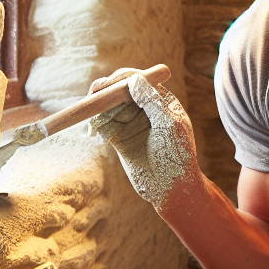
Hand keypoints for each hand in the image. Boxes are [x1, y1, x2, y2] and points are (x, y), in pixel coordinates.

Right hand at [87, 68, 197, 209]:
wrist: (171, 189)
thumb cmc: (178, 156)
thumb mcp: (168, 126)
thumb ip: (152, 102)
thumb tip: (134, 79)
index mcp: (161, 100)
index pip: (139, 80)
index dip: (121, 79)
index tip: (109, 85)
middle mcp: (145, 108)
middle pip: (120, 89)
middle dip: (105, 89)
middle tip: (94, 94)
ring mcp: (131, 122)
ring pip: (109, 105)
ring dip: (97, 105)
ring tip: (90, 111)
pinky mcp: (119, 137)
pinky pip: (103, 124)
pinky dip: (95, 123)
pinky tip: (93, 130)